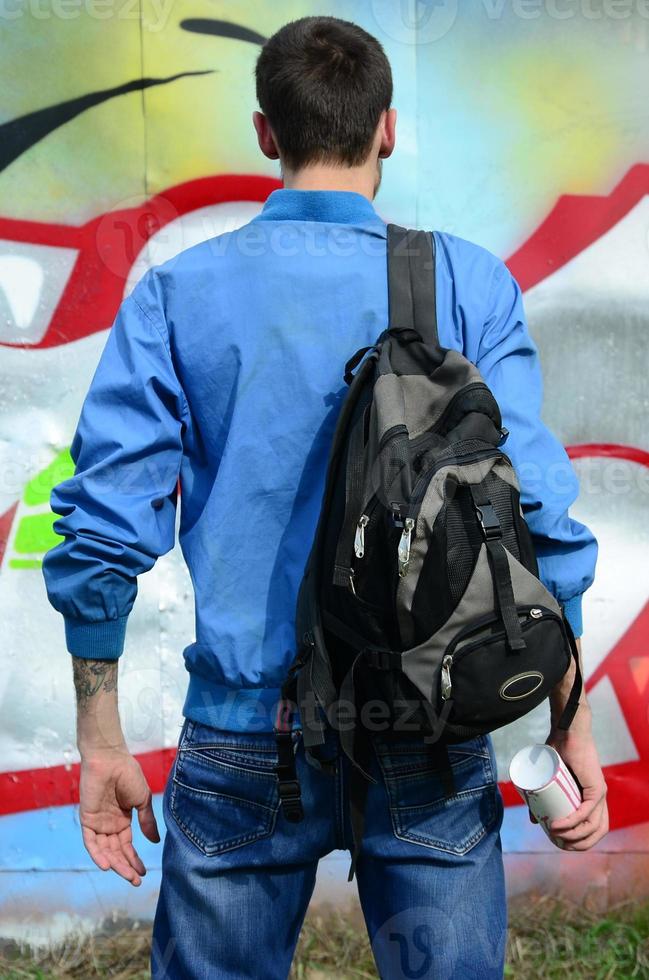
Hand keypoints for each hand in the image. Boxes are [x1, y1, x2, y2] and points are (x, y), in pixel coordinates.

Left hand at [79, 748, 159, 885]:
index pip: (127, 846)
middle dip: (126, 867)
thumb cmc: (128, 775)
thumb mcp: (142, 800)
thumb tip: (156, 841)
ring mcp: (98, 823)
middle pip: (116, 852)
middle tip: (135, 881)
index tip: (142, 873)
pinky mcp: (87, 819)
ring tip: (126, 875)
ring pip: (105, 850)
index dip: (134, 860)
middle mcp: (110, 825)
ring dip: (114, 864)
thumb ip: (147, 821)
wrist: (111, 759)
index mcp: (123, 820)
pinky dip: (97, 854)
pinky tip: (106, 865)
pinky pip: (90, 842)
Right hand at [544, 721, 608, 850]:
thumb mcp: (548, 779)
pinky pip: (586, 812)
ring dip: (573, 836)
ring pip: (593, 826)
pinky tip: (558, 827)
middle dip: (578, 845)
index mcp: (592, 798)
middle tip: (557, 843)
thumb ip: (543, 798)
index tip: (559, 843)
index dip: (580, 842)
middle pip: (597, 832)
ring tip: (554, 834)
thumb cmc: (557, 751)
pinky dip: (573, 822)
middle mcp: (600, 798)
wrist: (566, 731)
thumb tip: (535, 821)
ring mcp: (600, 793)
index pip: (594, 829)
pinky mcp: (596, 787)